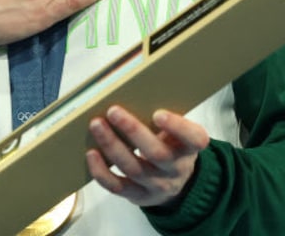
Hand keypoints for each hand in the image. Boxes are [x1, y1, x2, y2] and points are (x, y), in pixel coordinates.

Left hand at [86, 106, 209, 207]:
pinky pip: (118, 187)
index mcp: (190, 147)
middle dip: (133, 131)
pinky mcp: (138, 196)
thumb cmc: (171, 146)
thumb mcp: (178, 131)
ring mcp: (157, 185)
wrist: (175, 182)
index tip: (158, 114)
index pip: (193, 139)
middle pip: (157, 154)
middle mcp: (176, 169)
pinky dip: (102, 172)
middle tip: (113, 111)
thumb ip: (164, 117)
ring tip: (97, 125)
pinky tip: (92, 153)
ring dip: (112, 146)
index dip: (177, 127)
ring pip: (133, 169)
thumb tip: (129, 88)